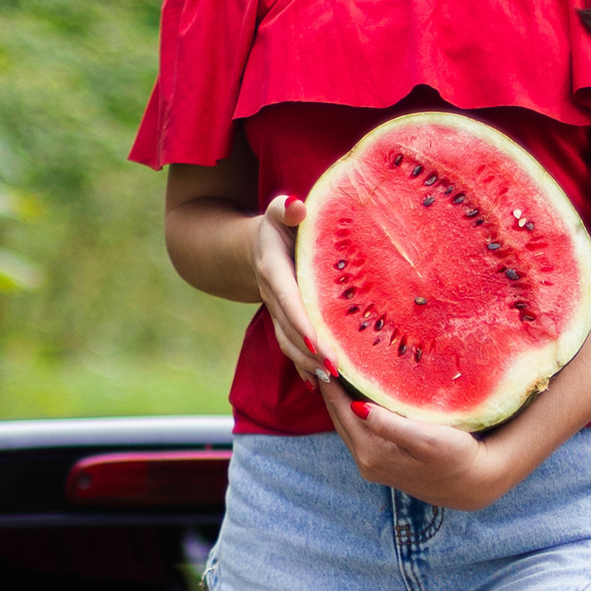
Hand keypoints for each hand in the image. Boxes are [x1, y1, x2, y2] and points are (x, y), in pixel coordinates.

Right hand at [249, 197, 327, 386]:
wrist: (252, 247)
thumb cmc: (277, 225)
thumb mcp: (278, 212)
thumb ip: (287, 209)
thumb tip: (297, 207)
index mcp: (274, 271)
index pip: (289, 301)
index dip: (302, 323)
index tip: (318, 342)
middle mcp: (273, 297)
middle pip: (291, 329)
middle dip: (311, 351)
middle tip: (337, 369)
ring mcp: (276, 313)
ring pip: (289, 343)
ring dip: (308, 363)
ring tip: (333, 378)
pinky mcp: (283, 323)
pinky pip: (291, 347)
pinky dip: (303, 365)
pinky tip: (320, 383)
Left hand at [320, 376, 536, 506]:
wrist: (473, 483)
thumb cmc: (456, 457)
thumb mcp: (425, 438)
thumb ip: (389, 425)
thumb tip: (356, 407)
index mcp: (372, 454)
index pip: (341, 412)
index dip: (332, 384)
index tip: (324, 355)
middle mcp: (366, 462)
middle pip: (338, 419)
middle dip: (330, 390)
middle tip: (324, 357)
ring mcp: (372, 465)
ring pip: (346, 426)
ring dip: (340, 401)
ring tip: (337, 371)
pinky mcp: (381, 463)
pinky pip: (358, 432)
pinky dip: (352, 412)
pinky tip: (355, 395)